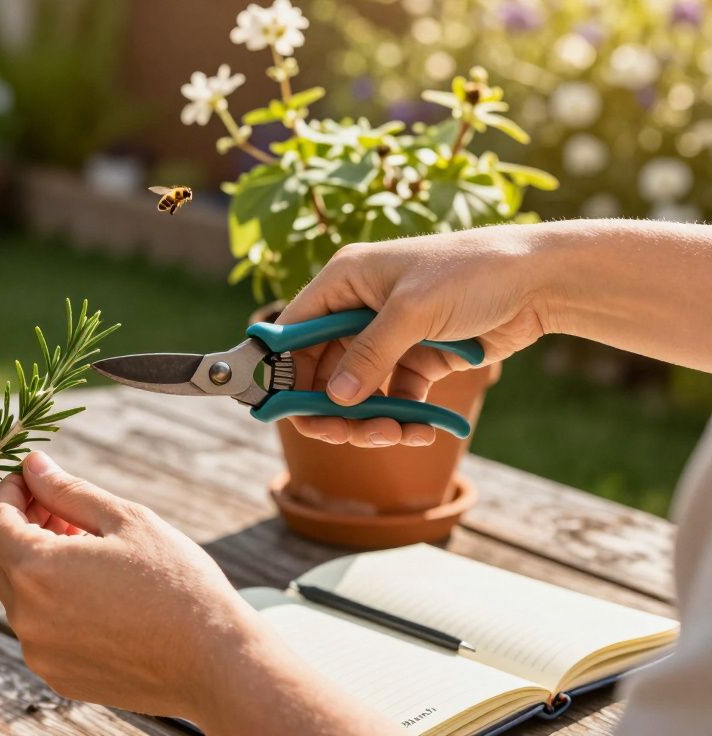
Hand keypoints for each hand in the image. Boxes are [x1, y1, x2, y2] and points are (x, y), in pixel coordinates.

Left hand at [0, 451, 394, 734]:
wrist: (215, 662)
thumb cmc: (177, 582)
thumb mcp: (125, 520)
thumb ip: (67, 491)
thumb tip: (31, 465)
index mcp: (37, 569)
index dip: (9, 491)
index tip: (36, 480)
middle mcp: (26, 617)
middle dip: (24, 525)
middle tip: (69, 513)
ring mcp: (40, 652)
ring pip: (18, 594)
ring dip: (39, 564)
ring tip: (91, 551)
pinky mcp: (58, 676)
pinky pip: (40, 629)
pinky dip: (53, 603)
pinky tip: (98, 593)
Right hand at [278, 225, 550, 447]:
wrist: (541, 280)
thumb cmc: (473, 273)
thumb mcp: (413, 311)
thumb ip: (370, 354)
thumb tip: (335, 399)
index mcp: (345, 281)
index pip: (295, 331)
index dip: (284, 372)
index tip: (285, 411)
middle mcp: (359, 308)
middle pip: (323, 370)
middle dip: (332, 408)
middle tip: (344, 436)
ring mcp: (389, 336)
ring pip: (358, 392)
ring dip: (369, 419)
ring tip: (394, 434)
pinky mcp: (419, 359)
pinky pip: (395, 398)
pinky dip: (402, 419)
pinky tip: (421, 430)